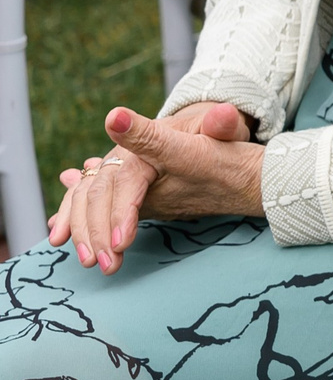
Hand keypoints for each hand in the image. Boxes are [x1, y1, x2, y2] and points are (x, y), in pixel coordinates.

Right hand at [48, 102, 260, 273]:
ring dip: (82, 230)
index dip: (124, 212)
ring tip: (89, 260)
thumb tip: (225, 115)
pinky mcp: (114, 182)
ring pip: (86, 197)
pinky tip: (60, 234)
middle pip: (102, 192)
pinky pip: (83, 198)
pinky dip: (70, 216)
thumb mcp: (223, 129)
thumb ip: (222, 125)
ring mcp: (115, 168)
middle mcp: (124, 155)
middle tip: (106, 264)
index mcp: (148, 142)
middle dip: (99, 231)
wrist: (205, 131)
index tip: (123, 243)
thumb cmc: (216, 134)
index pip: (129, 180)